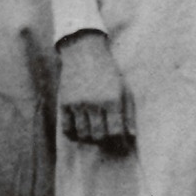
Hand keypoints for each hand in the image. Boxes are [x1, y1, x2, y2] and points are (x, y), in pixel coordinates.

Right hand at [57, 31, 134, 148]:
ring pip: (83, 134)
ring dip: (89, 138)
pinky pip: (67, 129)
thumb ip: (128, 113)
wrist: (84, 53)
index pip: (115, 132)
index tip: (120, 141)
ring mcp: (77, 104)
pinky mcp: (64, 103)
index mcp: (112, 100)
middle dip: (105, 140)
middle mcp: (94, 103)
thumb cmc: (109, 72)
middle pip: (99, 136)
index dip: (119, 141)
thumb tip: (131, 136)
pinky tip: (80, 129)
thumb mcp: (124, 89)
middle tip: (107, 137)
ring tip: (94, 132)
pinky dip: (74, 134)